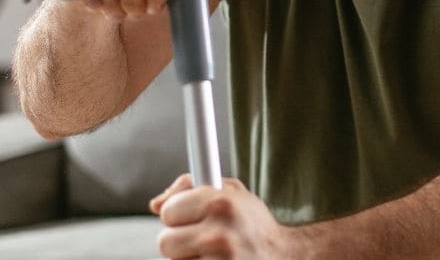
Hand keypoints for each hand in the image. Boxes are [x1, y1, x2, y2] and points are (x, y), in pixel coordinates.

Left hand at [150, 174, 299, 258]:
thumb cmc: (250, 222)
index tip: (190, 217)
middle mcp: (220, 234)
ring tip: (214, 254)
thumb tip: (156, 204)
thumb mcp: (231, 192)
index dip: (177, 214)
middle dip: (178, 242)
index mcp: (221, 203)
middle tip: (199, 239)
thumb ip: (190, 187)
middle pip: (165, 243)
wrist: (283, 256)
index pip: (168, 211)